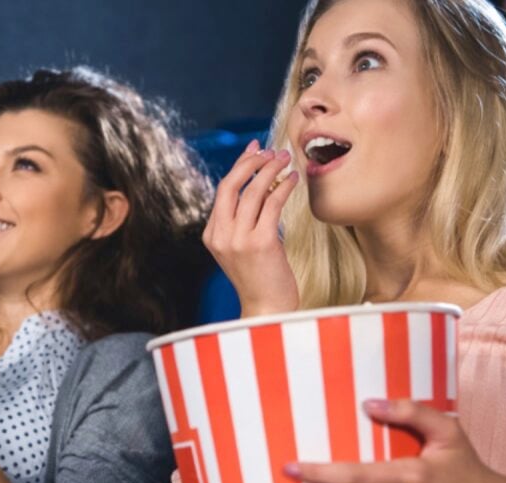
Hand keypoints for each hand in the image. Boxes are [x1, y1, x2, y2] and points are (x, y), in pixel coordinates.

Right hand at [202, 139, 300, 317]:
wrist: (268, 310)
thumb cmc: (261, 278)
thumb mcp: (244, 247)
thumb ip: (245, 221)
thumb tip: (260, 185)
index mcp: (212, 235)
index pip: (223, 190)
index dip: (240, 165)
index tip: (255, 149)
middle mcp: (220, 236)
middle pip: (231, 185)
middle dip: (252, 162)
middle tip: (272, 151)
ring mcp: (238, 240)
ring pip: (253, 191)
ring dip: (271, 170)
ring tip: (287, 159)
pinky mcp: (260, 243)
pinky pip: (272, 204)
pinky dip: (284, 187)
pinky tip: (294, 180)